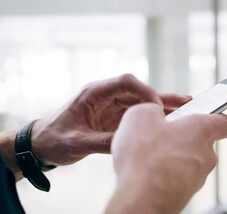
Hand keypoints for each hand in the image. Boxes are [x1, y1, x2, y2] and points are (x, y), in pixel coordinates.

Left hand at [30, 74, 190, 165]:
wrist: (40, 145)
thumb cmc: (53, 138)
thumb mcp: (77, 141)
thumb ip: (103, 141)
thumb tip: (129, 142)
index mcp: (93, 93)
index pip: (125, 83)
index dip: (144, 90)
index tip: (156, 105)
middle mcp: (105, 96)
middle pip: (138, 91)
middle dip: (161, 96)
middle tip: (185, 101)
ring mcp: (111, 107)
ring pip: (141, 102)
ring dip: (162, 105)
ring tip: (186, 106)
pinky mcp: (114, 118)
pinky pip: (137, 114)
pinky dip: (153, 116)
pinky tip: (169, 119)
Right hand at [107, 103, 226, 213]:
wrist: (141, 199)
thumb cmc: (145, 159)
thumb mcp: (140, 115)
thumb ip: (152, 109)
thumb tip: (153, 113)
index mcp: (202, 131)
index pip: (224, 123)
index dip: (216, 117)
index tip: (209, 115)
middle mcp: (206, 156)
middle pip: (200, 142)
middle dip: (180, 138)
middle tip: (159, 135)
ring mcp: (197, 178)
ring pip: (187, 162)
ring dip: (171, 157)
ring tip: (146, 157)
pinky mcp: (184, 195)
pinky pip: (176, 179)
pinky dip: (163, 175)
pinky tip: (144, 174)